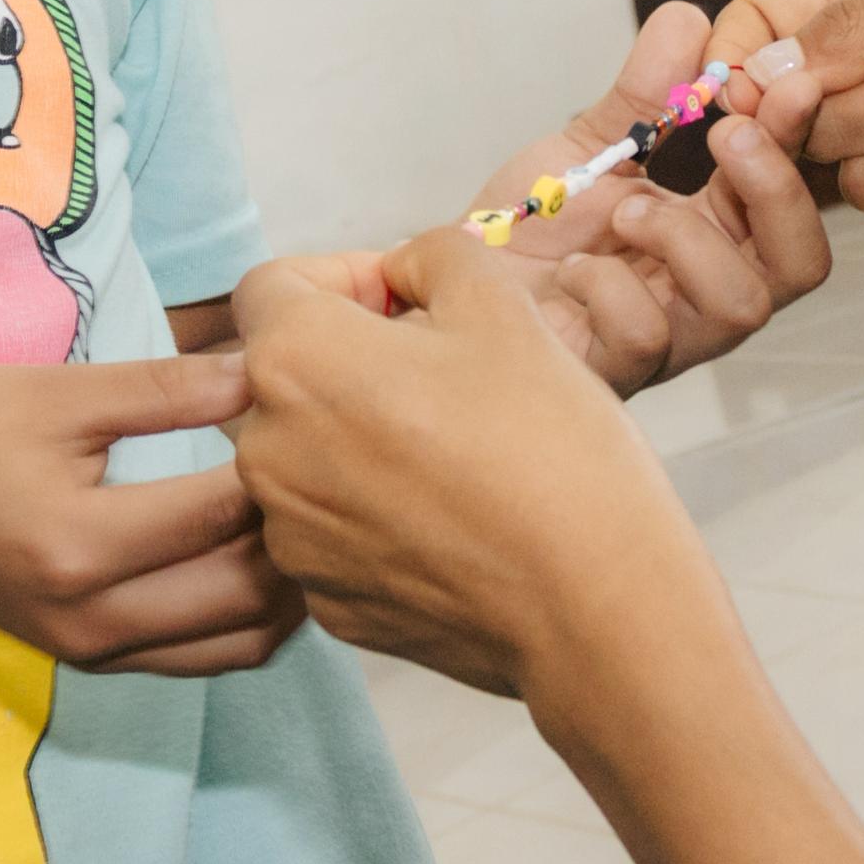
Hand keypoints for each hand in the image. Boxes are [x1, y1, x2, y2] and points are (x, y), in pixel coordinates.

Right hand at [0, 355, 302, 675]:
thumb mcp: (56, 394)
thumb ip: (164, 389)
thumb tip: (262, 371)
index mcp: (81, 545)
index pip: (221, 513)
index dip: (279, 459)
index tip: (303, 409)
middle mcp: (95, 620)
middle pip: (247, 591)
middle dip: (296, 527)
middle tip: (320, 462)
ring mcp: (96, 654)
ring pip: (242, 643)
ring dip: (285, 585)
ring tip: (300, 510)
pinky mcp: (96, 664)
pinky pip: (206, 659)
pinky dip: (250, 617)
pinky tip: (258, 554)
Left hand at [233, 235, 719, 701]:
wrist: (596, 606)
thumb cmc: (550, 447)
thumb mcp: (503, 305)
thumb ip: (432, 258)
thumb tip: (402, 274)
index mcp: (294, 361)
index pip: (270, 287)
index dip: (340, 277)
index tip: (404, 299)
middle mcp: (266, 452)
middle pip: (284, 375)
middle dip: (350, 357)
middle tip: (442, 369)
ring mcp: (292, 537)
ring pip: (309, 454)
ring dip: (361, 436)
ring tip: (456, 447)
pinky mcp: (328, 602)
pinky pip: (334, 529)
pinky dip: (376, 510)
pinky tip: (454, 514)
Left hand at [460, 3, 834, 391]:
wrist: (450, 283)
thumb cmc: (528, 227)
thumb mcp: (588, 146)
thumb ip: (643, 92)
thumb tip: (689, 20)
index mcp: (713, 234)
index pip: (790, 196)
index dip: (797, 139)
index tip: (780, 81)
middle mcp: (703, 292)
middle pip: (801, 263)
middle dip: (775, 188)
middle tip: (724, 134)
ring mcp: (665, 339)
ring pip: (739, 305)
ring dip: (685, 238)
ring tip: (624, 210)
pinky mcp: (611, 371)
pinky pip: (646, 337)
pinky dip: (611, 288)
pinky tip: (574, 271)